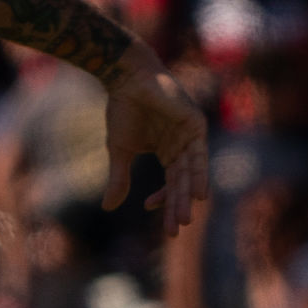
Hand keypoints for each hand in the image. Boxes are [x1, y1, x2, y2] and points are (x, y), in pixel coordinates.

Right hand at [103, 46, 208, 231]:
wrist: (126, 79)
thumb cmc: (122, 110)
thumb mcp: (119, 150)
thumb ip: (119, 178)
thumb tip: (108, 208)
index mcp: (168, 150)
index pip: (171, 181)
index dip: (163, 198)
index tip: (147, 207)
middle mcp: (183, 145)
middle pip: (182, 182)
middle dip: (177, 205)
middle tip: (175, 228)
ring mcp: (191, 135)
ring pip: (191, 173)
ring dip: (187, 196)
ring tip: (185, 216)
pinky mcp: (196, 124)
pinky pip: (199, 155)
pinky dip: (198, 175)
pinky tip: (197, 194)